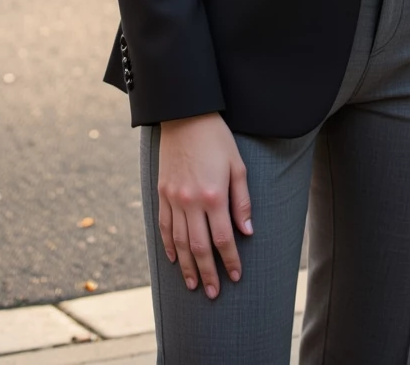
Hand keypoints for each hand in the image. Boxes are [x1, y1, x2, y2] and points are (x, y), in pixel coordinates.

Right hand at [157, 112, 252, 298]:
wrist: (185, 115)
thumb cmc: (217, 139)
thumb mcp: (237, 166)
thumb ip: (242, 202)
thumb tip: (247, 232)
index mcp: (214, 195)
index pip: (223, 238)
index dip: (230, 260)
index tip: (235, 276)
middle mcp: (191, 201)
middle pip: (199, 247)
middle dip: (207, 273)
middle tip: (213, 293)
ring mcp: (173, 198)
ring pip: (179, 241)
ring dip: (187, 266)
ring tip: (194, 285)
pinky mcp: (162, 192)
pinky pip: (164, 225)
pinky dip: (168, 245)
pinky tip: (173, 259)